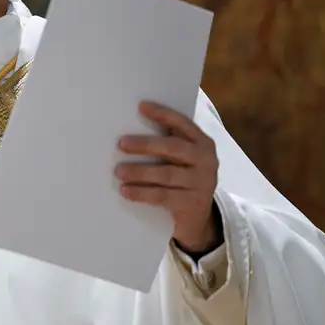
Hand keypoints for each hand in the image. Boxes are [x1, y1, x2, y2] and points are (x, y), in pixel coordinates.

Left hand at [115, 101, 220, 252]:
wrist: (198, 218)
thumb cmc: (182, 180)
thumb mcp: (182, 160)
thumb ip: (168, 143)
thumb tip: (132, 125)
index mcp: (203, 143)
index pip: (183, 123)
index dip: (163, 114)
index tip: (141, 106)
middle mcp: (207, 161)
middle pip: (173, 148)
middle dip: (145, 144)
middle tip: (121, 143)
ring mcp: (202, 183)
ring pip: (166, 174)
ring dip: (139, 172)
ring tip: (118, 171)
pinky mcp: (193, 203)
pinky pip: (163, 196)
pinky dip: (142, 193)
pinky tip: (126, 191)